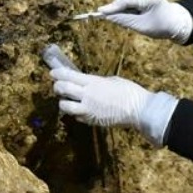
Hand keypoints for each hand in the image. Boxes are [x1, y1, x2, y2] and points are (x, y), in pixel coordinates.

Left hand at [49, 67, 178, 146]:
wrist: (138, 110)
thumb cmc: (130, 92)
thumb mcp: (112, 80)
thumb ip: (97, 82)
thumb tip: (89, 84)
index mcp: (93, 82)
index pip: (68, 75)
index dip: (58, 73)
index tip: (53, 72)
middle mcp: (87, 95)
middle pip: (63, 89)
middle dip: (57, 86)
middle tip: (58, 86)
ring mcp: (88, 109)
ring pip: (64, 106)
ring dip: (63, 102)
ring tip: (67, 100)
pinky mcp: (91, 120)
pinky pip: (77, 116)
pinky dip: (75, 112)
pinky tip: (80, 110)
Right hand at [98, 0, 192, 43]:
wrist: (175, 21)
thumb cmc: (162, 25)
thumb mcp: (142, 26)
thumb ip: (124, 20)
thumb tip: (107, 17)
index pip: (126, 0)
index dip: (112, 7)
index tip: (99, 12)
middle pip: (125, 0)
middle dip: (117, 10)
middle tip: (108, 19)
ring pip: (126, 1)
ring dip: (123, 10)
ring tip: (131, 22)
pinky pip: (130, 1)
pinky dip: (128, 9)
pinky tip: (134, 16)